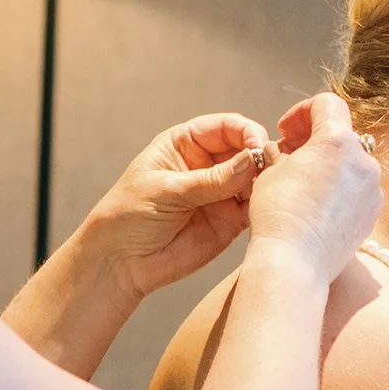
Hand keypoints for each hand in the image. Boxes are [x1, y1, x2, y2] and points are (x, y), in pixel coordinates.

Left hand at [63, 113, 279, 301]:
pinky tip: (264, 208)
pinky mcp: (229, 222)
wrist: (120, 262)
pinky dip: (263, 206)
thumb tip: (250, 161)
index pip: (225, 127)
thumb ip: (210, 180)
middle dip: (258, 156)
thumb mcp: (166, 191)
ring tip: (267, 190)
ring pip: (254, 179)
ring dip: (265, 182)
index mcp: (186, 144)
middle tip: (268, 169)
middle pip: (245, 150)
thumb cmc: (128, 216)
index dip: (245, 132)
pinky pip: (254, 209)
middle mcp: (207, 165)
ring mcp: (220, 194)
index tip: (255, 146)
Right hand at [244, 92, 384, 286]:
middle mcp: (364, 161)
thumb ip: (281, 153)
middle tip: (289, 155)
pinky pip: (356, 192)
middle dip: (314, 141)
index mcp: (338, 141)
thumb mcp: (269, 171)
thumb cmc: (278, 214)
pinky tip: (316, 207)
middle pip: (341, 136)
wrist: (295, 263)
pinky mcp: (372, 215)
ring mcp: (373, 190)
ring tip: (303, 185)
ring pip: (351, 165)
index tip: (285, 131)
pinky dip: (338, 191)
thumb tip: (282, 152)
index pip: (327, 104)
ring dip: (328, 166)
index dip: (301, 112)